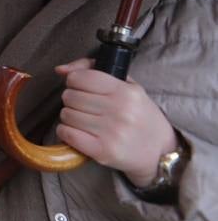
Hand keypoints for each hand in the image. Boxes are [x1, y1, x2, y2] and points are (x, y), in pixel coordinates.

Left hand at [54, 58, 179, 186]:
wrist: (159, 151)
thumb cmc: (139, 115)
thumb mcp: (127, 86)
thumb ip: (92, 69)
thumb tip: (60, 70)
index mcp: (126, 92)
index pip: (81, 77)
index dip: (74, 81)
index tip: (81, 87)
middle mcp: (120, 111)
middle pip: (70, 96)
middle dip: (72, 100)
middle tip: (84, 107)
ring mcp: (112, 132)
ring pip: (66, 115)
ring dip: (70, 117)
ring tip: (85, 121)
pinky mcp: (103, 151)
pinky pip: (67, 134)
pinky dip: (65, 132)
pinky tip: (77, 132)